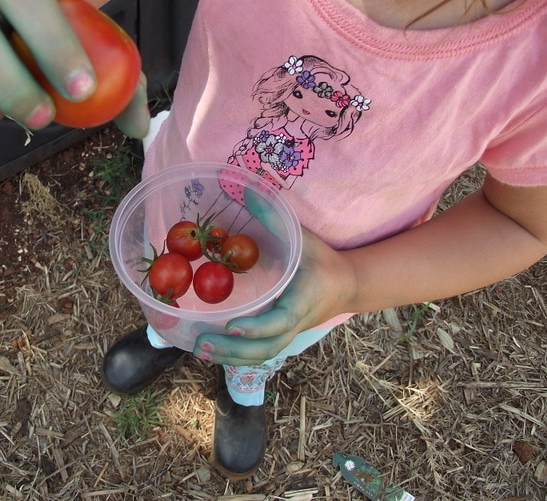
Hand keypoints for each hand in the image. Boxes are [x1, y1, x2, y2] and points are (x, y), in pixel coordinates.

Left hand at [192, 226, 358, 365]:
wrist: (348, 285)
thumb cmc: (323, 260)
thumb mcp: (302, 237)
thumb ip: (274, 217)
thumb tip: (246, 189)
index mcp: (304, 299)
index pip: (282, 321)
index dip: (258, 327)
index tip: (232, 325)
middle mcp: (296, 323)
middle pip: (267, 347)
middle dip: (234, 350)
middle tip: (202, 342)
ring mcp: (289, 334)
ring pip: (261, 355)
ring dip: (230, 357)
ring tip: (199, 350)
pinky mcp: (282, 337)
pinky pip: (260, 353)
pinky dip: (235, 356)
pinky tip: (211, 351)